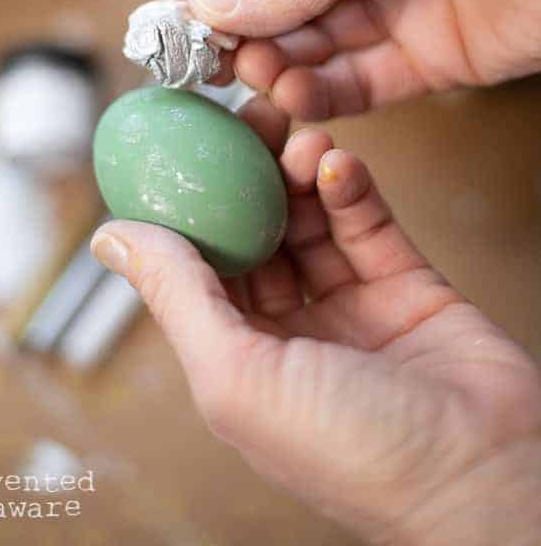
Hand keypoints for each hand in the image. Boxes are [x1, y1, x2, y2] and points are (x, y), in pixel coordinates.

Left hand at [92, 99, 540, 544]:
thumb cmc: (353, 452)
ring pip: (311, 222)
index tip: (182, 147)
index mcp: (240, 360)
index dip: (189, 205)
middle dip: (247, 177)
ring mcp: (349, 309)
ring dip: (298, 173)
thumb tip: (109, 237)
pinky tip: (336, 160)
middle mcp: (290, 334)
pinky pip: (367, 224)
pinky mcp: (404, 287)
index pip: (200, 266)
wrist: (486, 474)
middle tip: (248, 119)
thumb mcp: (236, 375)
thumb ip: (177, 296)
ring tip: (297, 134)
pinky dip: (349, 187)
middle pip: (256, 234)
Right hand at [159, 0, 540, 120]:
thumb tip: (208, 7)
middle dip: (233, 28)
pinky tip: (294, 94)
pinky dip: (320, 92)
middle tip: (199, 64)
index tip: (161, 19)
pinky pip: (356, 82)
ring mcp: (391, 5)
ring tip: (253, 75)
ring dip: (274, 62)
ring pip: (308, 44)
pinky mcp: (425, 58)